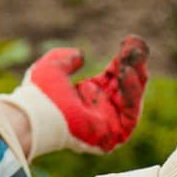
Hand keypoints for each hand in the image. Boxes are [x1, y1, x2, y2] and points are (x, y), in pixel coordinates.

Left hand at [7, 35, 148, 155]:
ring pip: (132, 99)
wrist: (36, 113)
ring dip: (137, 77)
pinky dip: (133, 93)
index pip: (113, 77)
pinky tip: (127, 73)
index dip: (123, 60)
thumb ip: (67, 58)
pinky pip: (131, 114)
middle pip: (126, 87)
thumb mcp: (53, 66)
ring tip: (134, 58)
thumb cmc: (39, 93)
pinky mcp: (113, 135)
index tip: (130, 42)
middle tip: (140, 46)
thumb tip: (80, 56)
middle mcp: (99, 110)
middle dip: (134, 66)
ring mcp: (107, 123)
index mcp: (87, 96)